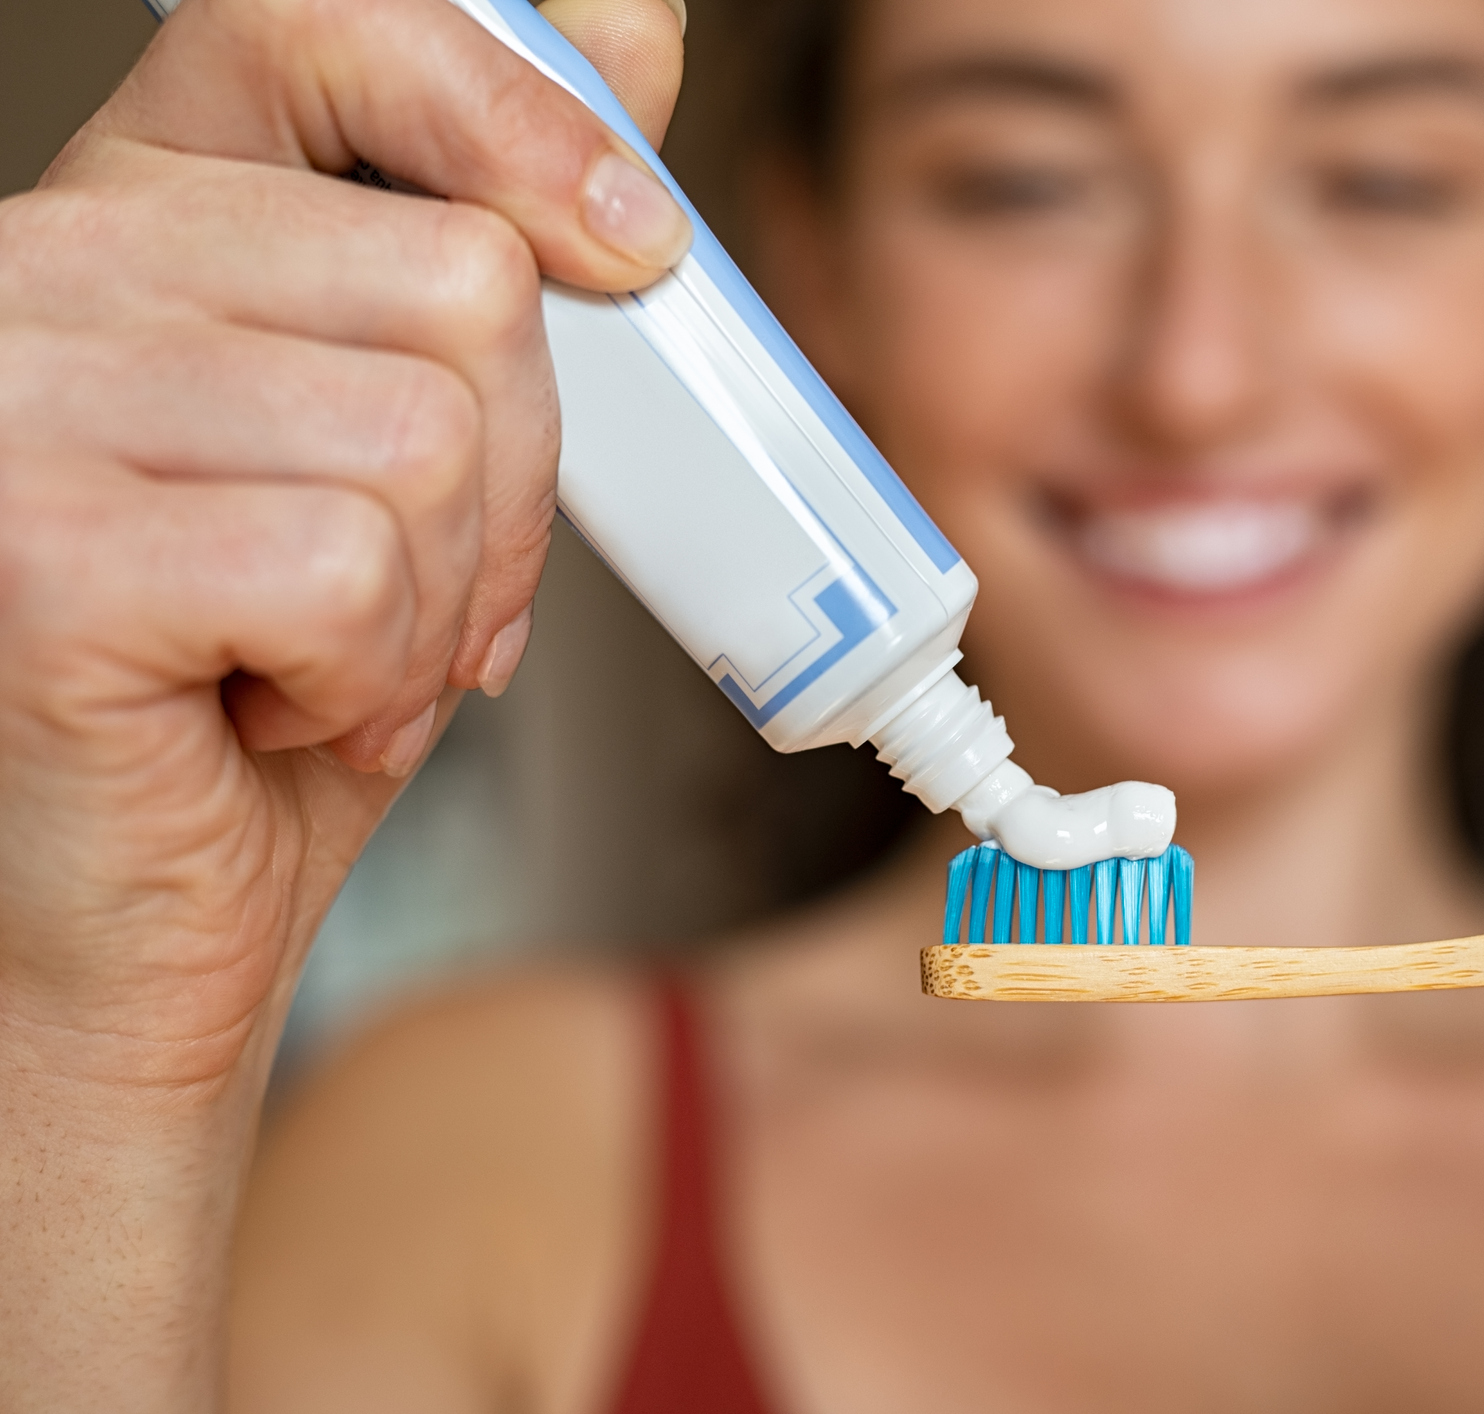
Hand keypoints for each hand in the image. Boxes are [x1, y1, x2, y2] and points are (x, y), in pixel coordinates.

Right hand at [0, 0, 682, 1403]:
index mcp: (141, 214)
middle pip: (457, 282)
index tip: (629, 248)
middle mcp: (47, 267)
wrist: (123, 934)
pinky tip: (277, 710)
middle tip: (424, 592)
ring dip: (443, 595)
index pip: (327, 32)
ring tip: (339, 662)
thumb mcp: (405, 451)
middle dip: (512, 482)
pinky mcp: (37, 546)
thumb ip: (481, 245)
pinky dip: (373, 672)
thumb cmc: (262, 701)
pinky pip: (354, 560)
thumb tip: (629, 31)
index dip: (511, 116)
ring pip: (427, 432)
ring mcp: (18, 398)